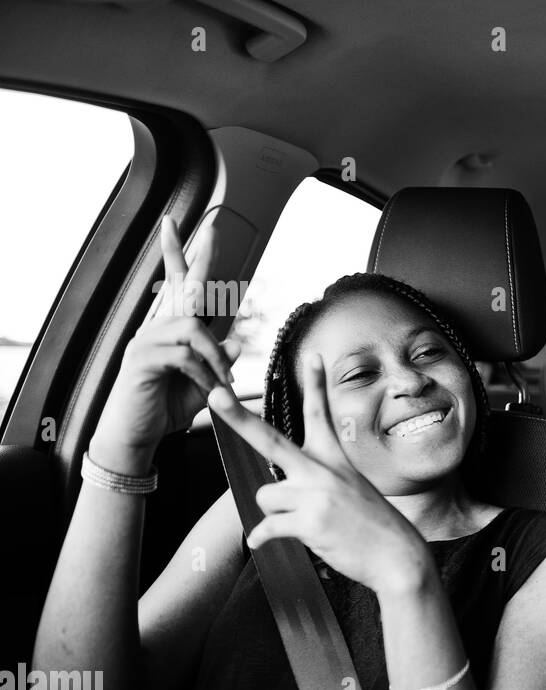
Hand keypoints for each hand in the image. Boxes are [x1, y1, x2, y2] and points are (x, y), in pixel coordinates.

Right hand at [94, 217, 238, 468]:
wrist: (136, 436)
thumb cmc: (165, 409)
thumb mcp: (202, 385)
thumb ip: (217, 363)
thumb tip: (235, 341)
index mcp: (170, 329)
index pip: (177, 285)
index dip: (180, 254)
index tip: (183, 223)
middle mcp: (156, 327)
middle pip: (182, 285)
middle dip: (199, 256)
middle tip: (213, 226)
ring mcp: (145, 340)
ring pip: (193, 328)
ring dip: (215, 355)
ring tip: (221, 382)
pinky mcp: (142, 359)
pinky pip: (184, 355)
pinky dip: (204, 373)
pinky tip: (207, 390)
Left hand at [206, 353, 433, 597]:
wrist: (397, 556)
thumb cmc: (372, 525)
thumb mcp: (354, 488)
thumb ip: (317, 480)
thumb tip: (272, 494)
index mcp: (335, 459)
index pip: (321, 415)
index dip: (317, 383)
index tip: (312, 355)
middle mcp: (323, 472)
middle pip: (270, 440)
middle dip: (238, 418)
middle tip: (214, 395)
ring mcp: (316, 496)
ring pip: (266, 496)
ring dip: (276, 512)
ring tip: (304, 522)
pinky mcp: (310, 523)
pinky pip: (267, 527)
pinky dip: (264, 537)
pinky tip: (268, 542)